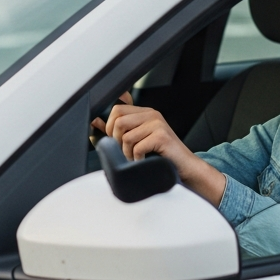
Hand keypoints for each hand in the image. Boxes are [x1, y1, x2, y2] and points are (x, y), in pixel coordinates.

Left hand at [99, 95, 226, 206]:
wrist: (185, 169)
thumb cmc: (160, 158)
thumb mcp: (136, 142)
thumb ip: (116, 132)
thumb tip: (94, 122)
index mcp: (145, 113)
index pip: (116, 109)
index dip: (109, 126)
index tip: (115, 140)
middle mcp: (151, 114)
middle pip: (117, 120)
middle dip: (116, 140)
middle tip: (127, 152)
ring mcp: (157, 123)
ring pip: (125, 136)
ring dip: (128, 153)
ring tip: (138, 158)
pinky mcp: (161, 135)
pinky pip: (136, 147)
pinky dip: (137, 158)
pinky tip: (145, 161)